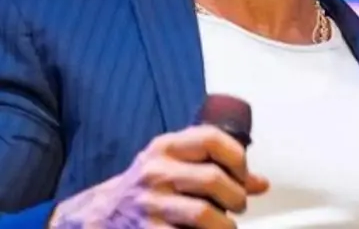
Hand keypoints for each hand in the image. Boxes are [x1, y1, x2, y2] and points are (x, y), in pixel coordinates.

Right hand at [47, 125, 269, 227]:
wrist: (98, 216)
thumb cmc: (143, 189)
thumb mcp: (172, 167)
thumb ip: (213, 168)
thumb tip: (260, 183)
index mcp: (165, 148)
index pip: (211, 139)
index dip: (237, 157)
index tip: (243, 173)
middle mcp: (156, 172)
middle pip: (214, 180)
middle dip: (236, 198)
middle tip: (237, 206)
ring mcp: (150, 204)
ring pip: (206, 215)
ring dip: (225, 226)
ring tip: (223, 226)